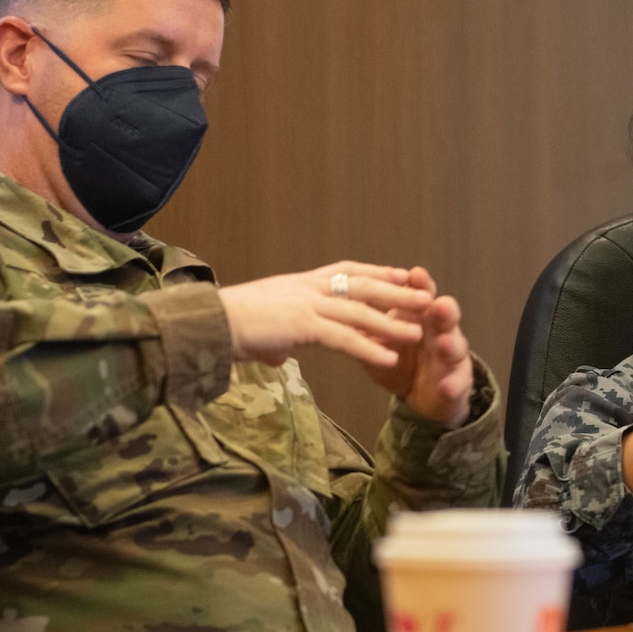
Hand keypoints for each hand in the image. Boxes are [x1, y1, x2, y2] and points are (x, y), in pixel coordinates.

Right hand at [217, 262, 431, 369]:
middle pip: (363, 286)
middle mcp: (307, 288)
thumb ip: (277, 340)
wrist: (205, 324)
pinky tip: (389, 360)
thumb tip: (277, 353)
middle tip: (427, 297)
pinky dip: (368, 348)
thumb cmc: (227, 328)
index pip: (348, 271)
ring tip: (419, 333)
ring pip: (359, 312)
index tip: (403, 274)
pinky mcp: (299, 326)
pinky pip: (342, 338)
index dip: (378, 272)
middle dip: (397, 292)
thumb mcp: (262, 331)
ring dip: (391, 322)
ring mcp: (304, 305)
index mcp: (300, 283)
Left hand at [365, 266, 475, 427]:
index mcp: (420, 315)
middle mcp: (441, 330)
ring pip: (458, 346)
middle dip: (444, 309)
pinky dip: (453, 384)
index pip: (421, 294)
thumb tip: (333, 305)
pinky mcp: (459, 382)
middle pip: (446, 314)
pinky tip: (447, 387)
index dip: (420, 284)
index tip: (415, 274)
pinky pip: (458, 383)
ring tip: (445, 344)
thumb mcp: (379, 342)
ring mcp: (453, 356)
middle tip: (439, 305)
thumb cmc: (400, 359)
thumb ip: (363, 325)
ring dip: (452, 344)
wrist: (421, 395)